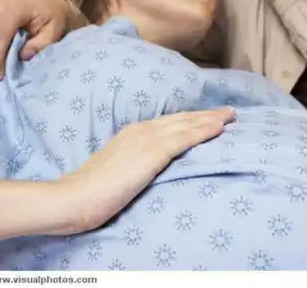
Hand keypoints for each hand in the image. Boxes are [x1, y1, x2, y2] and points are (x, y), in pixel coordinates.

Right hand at [57, 107, 235, 233]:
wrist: (75, 196)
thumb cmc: (92, 190)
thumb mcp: (116, 169)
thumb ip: (133, 163)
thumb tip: (147, 167)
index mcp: (132, 133)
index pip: (169, 123)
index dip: (191, 119)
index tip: (209, 116)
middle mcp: (141, 130)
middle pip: (181, 119)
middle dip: (206, 114)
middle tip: (228, 111)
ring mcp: (147, 139)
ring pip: (187, 124)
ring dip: (211, 119)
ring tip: (231, 115)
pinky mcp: (152, 152)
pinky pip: (185, 138)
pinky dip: (204, 130)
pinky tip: (220, 127)